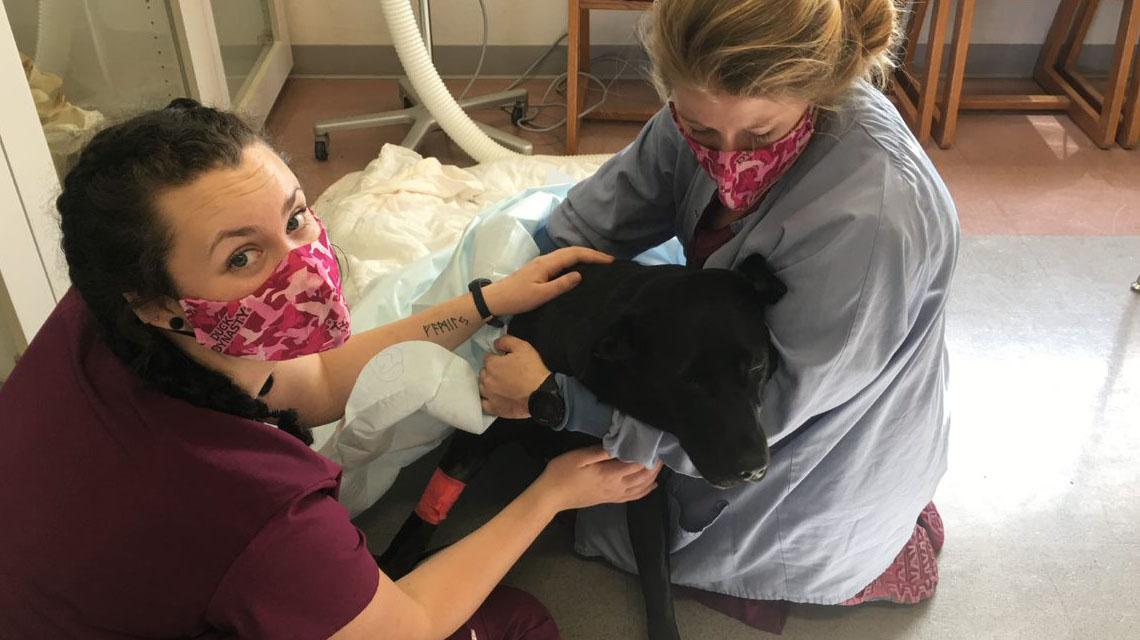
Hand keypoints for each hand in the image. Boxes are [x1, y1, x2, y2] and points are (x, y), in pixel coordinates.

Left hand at [479, 335, 550, 418]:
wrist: (541, 394)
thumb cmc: (532, 370)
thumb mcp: (523, 347)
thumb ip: (506, 341)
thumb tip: (496, 344)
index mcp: (492, 364)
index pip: (488, 358)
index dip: (498, 358)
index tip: (506, 362)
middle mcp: (487, 380)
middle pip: (484, 372)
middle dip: (492, 371)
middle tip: (506, 373)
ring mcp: (489, 395)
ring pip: (482, 386)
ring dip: (489, 384)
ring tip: (502, 385)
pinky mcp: (494, 408)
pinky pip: (484, 403)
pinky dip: (488, 399)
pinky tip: (495, 397)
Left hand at [481, 247, 612, 316]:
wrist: (496, 299)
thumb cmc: (518, 299)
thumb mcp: (541, 295)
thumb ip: (561, 285)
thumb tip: (580, 275)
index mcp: (547, 263)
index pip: (575, 254)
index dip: (593, 256)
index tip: (610, 261)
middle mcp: (545, 259)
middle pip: (572, 251)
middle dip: (592, 253)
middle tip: (610, 261)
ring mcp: (542, 263)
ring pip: (567, 255)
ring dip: (584, 257)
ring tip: (599, 264)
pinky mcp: (540, 269)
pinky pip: (562, 261)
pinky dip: (575, 261)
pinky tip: (580, 269)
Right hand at [533, 446, 661, 511]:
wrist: (551, 496)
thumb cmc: (562, 473)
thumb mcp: (579, 457)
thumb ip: (600, 451)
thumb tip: (619, 444)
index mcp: (609, 474)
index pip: (636, 464)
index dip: (649, 456)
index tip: (658, 445)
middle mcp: (615, 486)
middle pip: (642, 477)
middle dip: (654, 466)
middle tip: (662, 454)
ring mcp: (613, 495)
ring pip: (640, 488)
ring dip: (652, 478)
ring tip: (659, 467)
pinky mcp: (609, 500)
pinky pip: (632, 497)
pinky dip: (644, 492)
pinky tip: (650, 487)